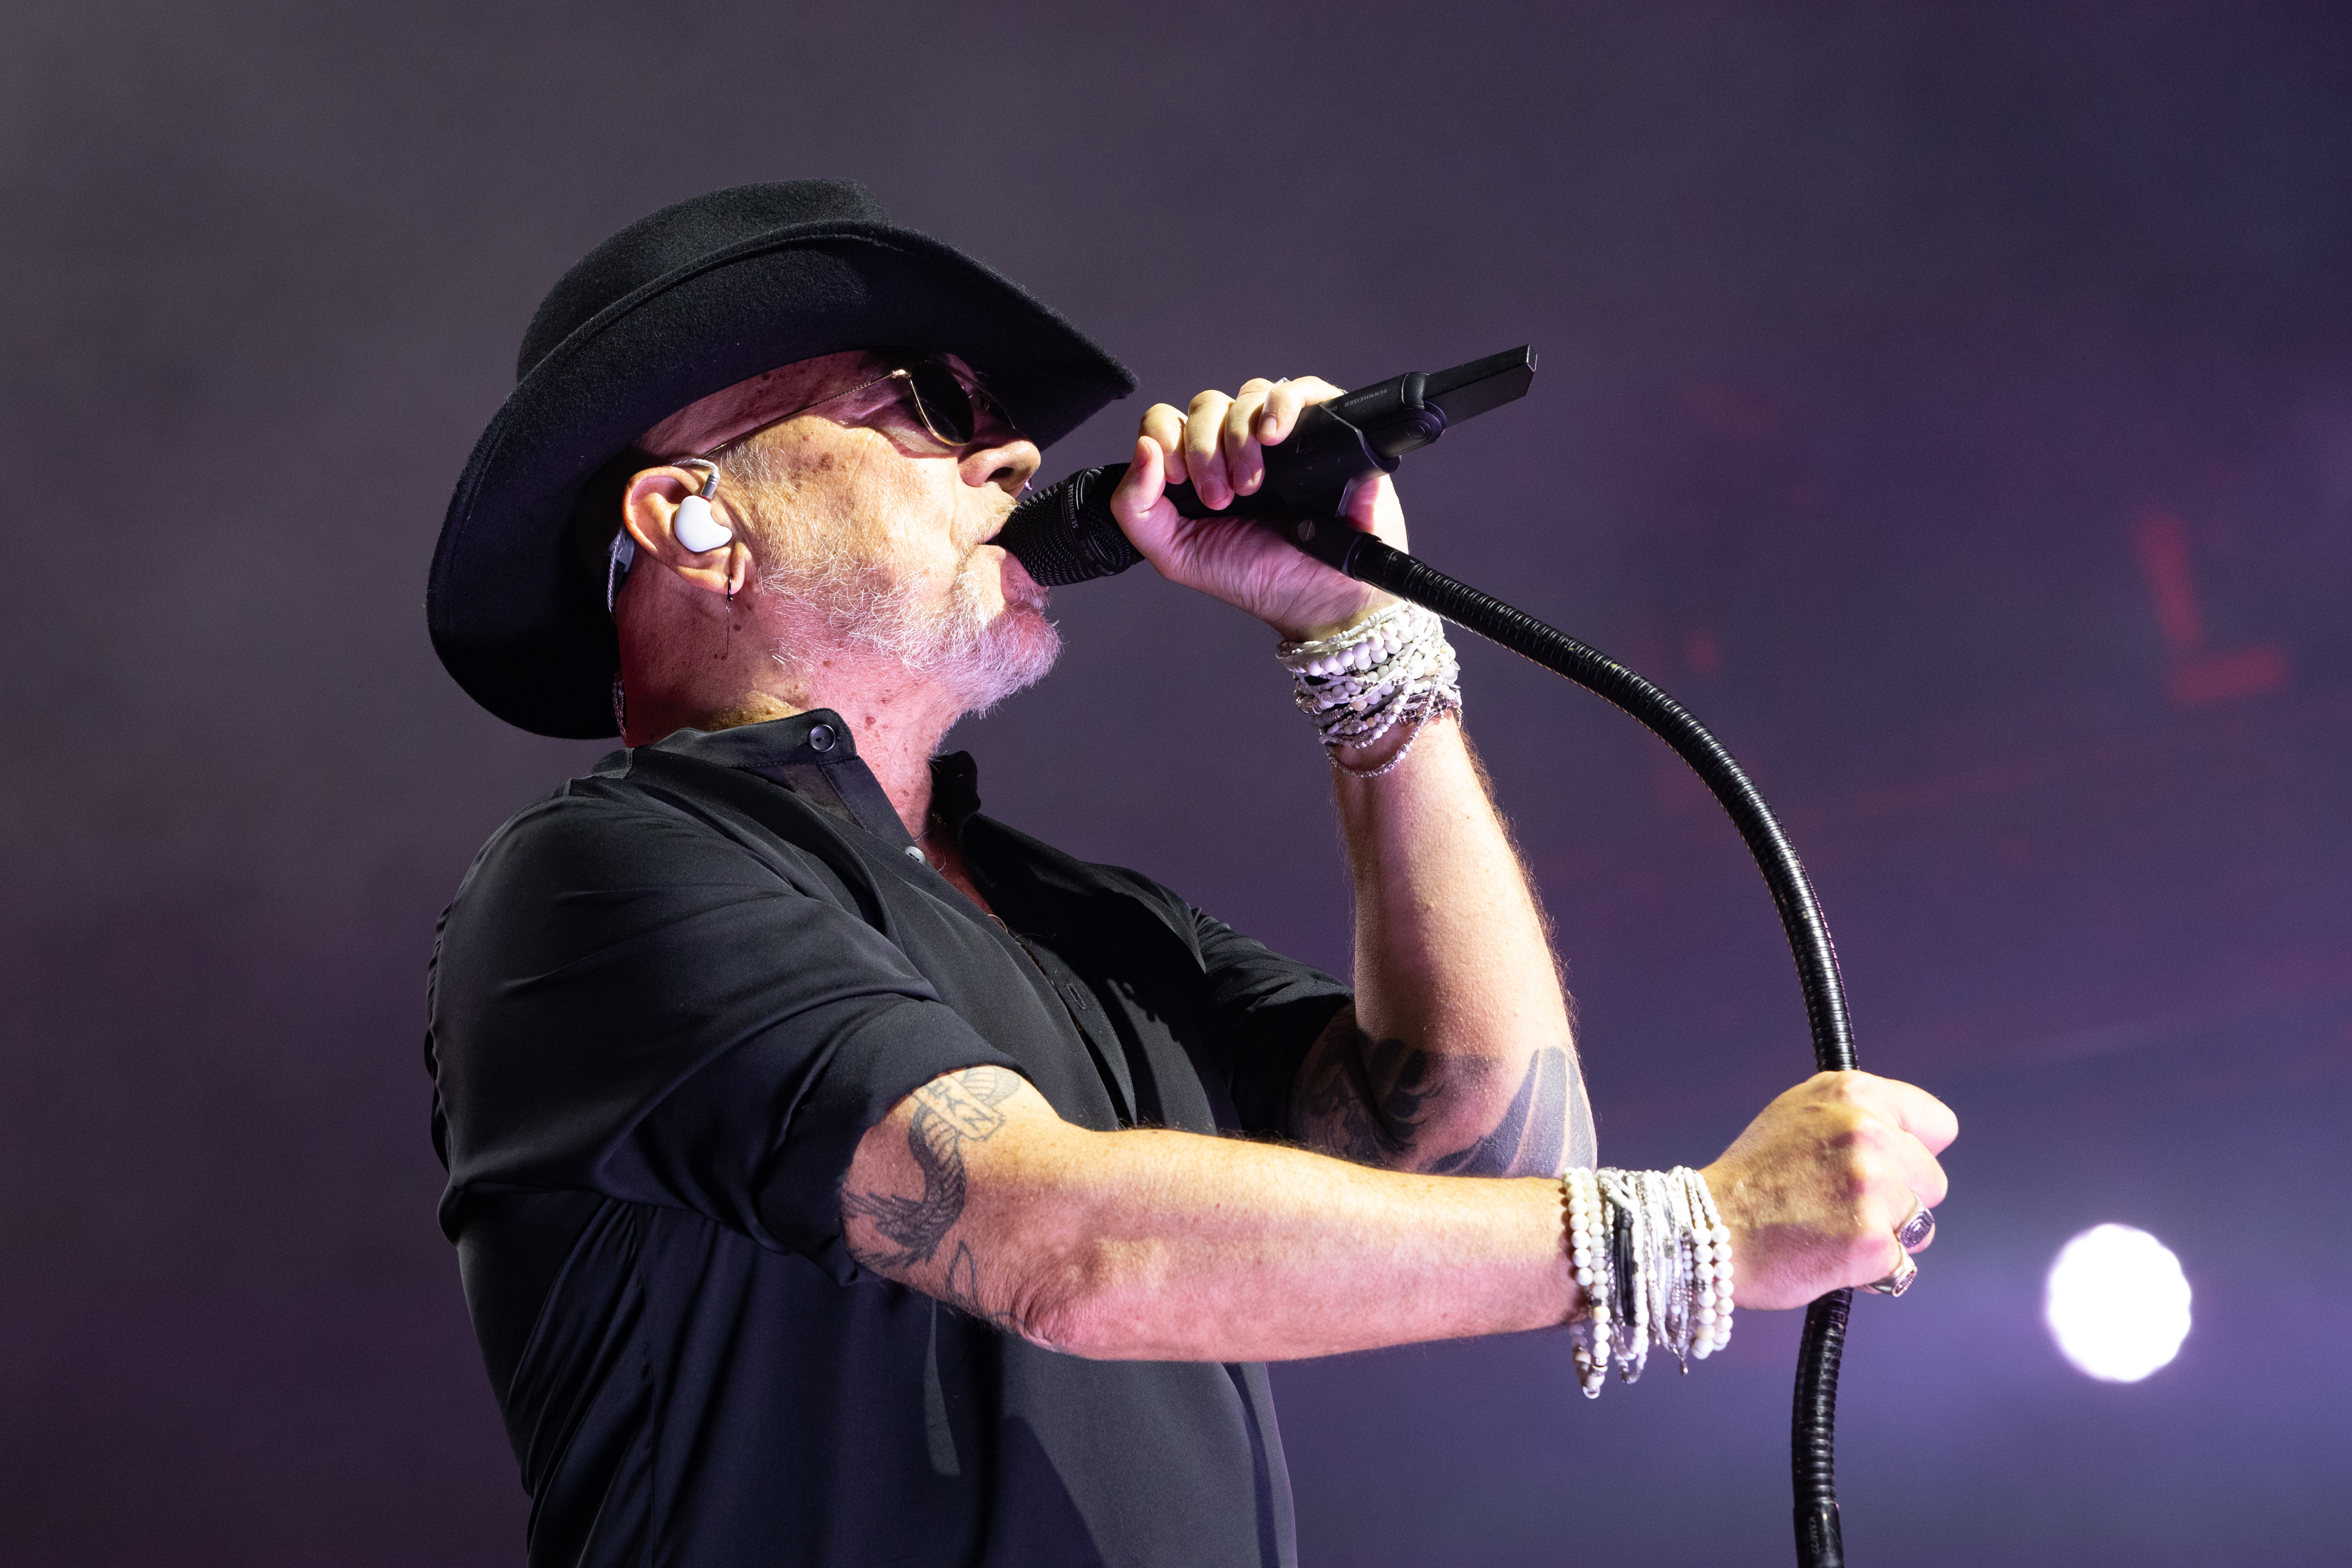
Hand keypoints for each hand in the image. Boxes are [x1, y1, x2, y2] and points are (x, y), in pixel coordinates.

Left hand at [1108, 376, 1406, 640]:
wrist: (1319, 594)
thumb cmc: (1255, 575)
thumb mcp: (1176, 554)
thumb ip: (1135, 509)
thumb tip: (1142, 448)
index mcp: (1198, 467)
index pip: (1167, 422)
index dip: (1165, 438)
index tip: (1178, 479)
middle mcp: (1237, 444)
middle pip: (1206, 406)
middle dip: (1204, 451)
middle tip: (1220, 498)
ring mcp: (1281, 434)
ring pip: (1247, 397)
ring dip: (1240, 438)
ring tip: (1253, 486)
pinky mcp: (1323, 428)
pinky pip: (1299, 389)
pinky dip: (1281, 405)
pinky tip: (1274, 436)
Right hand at [1701, 1071, 1956, 1310]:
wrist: (1706, 1230)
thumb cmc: (1752, 1178)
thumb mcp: (1799, 1113)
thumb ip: (1858, 1114)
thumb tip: (1916, 1135)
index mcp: (1853, 1093)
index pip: (1936, 1124)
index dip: (1913, 1150)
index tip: (1887, 1166)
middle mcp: (1866, 1132)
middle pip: (1933, 1180)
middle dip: (1900, 1199)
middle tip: (1844, 1205)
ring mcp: (1871, 1187)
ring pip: (1921, 1225)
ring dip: (1886, 1236)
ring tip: (1834, 1230)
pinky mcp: (1870, 1241)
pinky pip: (1901, 1265)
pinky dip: (1872, 1271)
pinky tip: (1831, 1257)